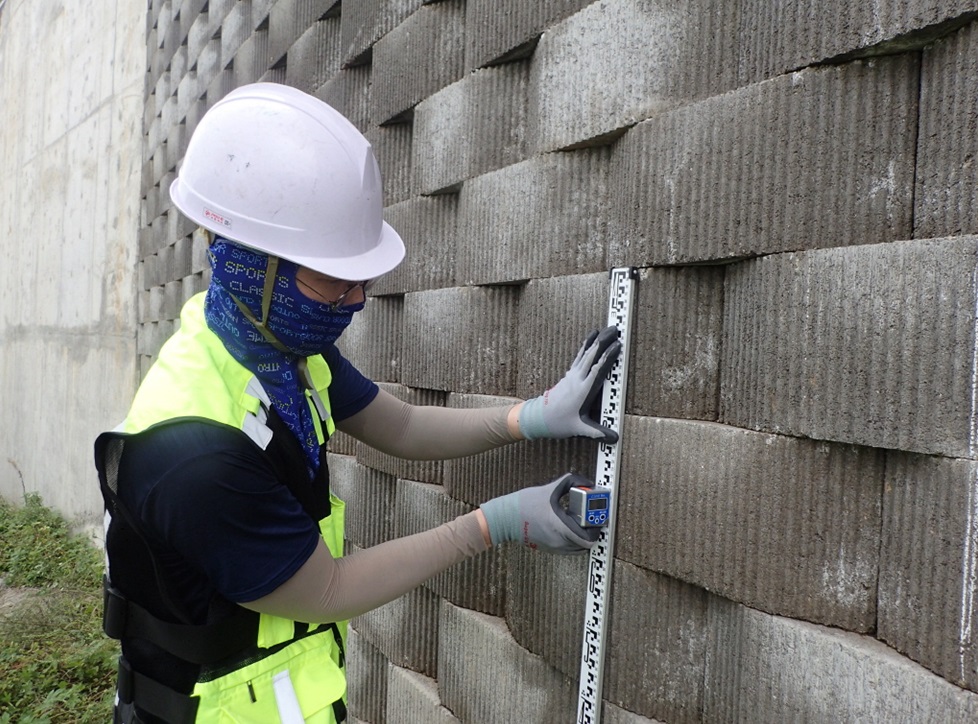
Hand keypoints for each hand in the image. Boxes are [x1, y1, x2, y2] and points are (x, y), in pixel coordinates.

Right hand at [479, 473, 601, 553]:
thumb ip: (570, 482)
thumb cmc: (524, 504)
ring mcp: (554, 547)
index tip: (596, 517)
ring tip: (579, 521)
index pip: (588, 539)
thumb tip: (586, 483)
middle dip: (591, 531)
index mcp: (560, 527)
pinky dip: (574, 539)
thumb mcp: (549, 489)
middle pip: (586, 544)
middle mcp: (559, 541)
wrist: (504, 518)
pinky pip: (569, 548)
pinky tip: (568, 525)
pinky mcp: (549, 549)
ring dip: (583, 536)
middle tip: (589, 518)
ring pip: (578, 548)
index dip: (596, 529)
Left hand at [518, 327, 620, 442]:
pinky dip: (587, 345)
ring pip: (585, 353)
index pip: (597, 370)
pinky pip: (579, 356)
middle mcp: (576, 379)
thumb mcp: (579, 429)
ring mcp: (571, 375)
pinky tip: (591, 337)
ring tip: (606, 328)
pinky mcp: (569, 374)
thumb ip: (597, 432)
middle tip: (615, 330)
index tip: (617, 346)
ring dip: (596, 340)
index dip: (607, 357)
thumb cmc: (559, 423)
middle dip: (603, 341)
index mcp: (582, 391)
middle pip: (591, 356)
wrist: (538, 417)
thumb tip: (614, 439)